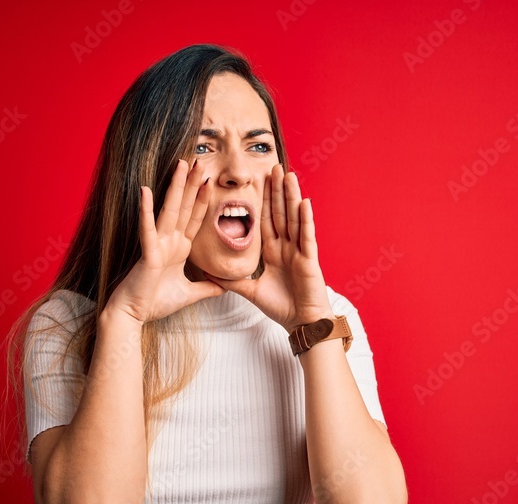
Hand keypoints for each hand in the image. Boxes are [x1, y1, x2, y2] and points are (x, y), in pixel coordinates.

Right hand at [108, 159, 224, 323]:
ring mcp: (157, 245)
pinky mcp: (147, 253)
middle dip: (192, 184)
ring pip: (169, 211)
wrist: (132, 316)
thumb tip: (226, 286)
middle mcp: (169, 242)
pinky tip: (146, 191)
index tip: (211, 180)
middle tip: (199, 160)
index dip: (203, 200)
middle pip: (184, 207)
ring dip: (175, 187)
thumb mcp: (190, 294)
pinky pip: (147, 229)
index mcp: (178, 249)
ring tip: (180, 164)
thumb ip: (208, 288)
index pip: (194, 219)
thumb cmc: (154, 303)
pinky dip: (146, 211)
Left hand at [207, 164, 332, 329]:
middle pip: (281, 212)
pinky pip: (307, 236)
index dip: (263, 200)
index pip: (267, 220)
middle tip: (274, 166)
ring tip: (289, 175)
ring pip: (295, 218)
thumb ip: (232, 280)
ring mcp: (300, 251)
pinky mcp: (309, 260)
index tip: (259, 180)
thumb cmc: (281, 307)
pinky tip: (304, 202)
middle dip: (277, 190)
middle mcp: (288, 247)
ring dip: (291, 196)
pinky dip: (306, 219)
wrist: (301, 324)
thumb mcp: (250, 291)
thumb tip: (208, 273)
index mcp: (274, 252)